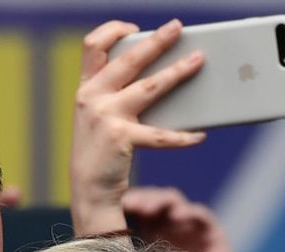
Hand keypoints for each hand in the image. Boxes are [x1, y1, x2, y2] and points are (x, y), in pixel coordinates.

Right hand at [70, 20, 205, 236]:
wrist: (88, 190)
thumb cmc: (101, 151)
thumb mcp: (99, 117)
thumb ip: (117, 94)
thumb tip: (163, 75)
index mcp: (85, 89)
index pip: (92, 46)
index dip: (113, 31)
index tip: (134, 29)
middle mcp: (92, 98)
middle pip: (129, 59)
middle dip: (157, 40)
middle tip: (178, 28)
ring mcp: (105, 117)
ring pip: (150, 87)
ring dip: (177, 72)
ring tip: (198, 61)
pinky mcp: (121, 138)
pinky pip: (160, 135)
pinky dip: (182, 137)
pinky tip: (199, 135)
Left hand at [121, 186, 262, 251]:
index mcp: (148, 236)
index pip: (133, 212)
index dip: (122, 207)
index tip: (107, 208)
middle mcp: (167, 228)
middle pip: (150, 203)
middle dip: (139, 200)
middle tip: (127, 203)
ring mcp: (189, 227)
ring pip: (172, 203)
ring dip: (159, 201)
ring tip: (147, 208)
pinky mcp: (211, 232)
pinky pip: (199, 215)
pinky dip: (189, 212)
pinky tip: (178, 214)